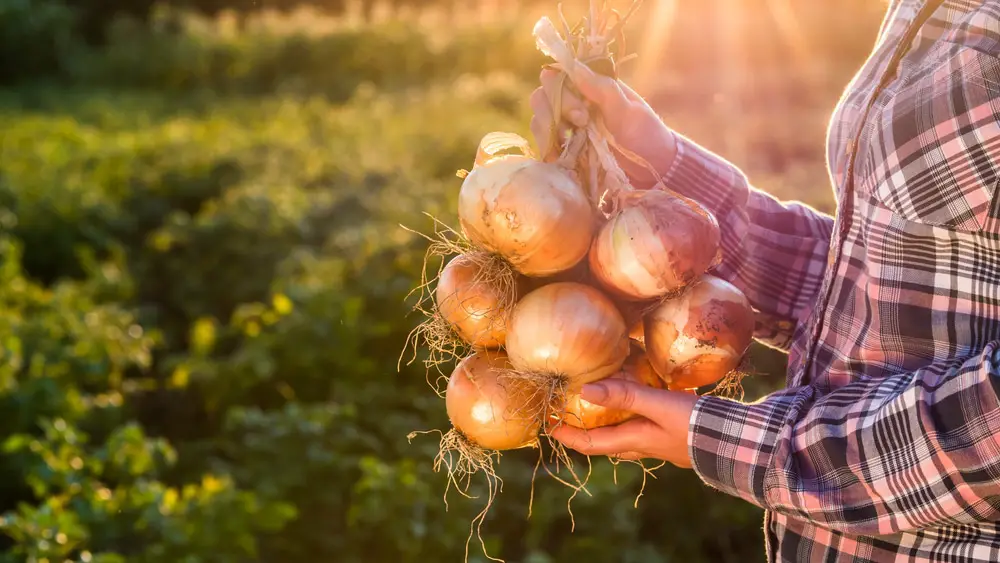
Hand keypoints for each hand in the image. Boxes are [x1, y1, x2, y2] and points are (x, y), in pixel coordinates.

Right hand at [528, 62, 677, 188]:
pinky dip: (547, 149)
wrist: (652, 169)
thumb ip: (603, 89)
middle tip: (581, 127)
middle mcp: (575, 102)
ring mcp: (568, 126)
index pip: (557, 76)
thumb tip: (574, 67)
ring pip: (539, 120)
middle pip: (542, 97)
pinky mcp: (566, 148)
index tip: (581, 112)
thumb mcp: (629, 112)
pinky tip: (559, 158)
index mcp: (590, 87)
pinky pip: (544, 144)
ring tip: (568, 144)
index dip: (560, 91)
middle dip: (554, 113)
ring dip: (548, 132)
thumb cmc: (646, 135)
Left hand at [549, 379, 699, 467]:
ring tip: (601, 402)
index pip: (591, 443)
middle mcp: (644, 445)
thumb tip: (584, 390)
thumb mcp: (659, 405)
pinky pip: (644, 426)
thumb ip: (624, 395)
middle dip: (587, 430)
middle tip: (571, 413)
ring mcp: (660, 442)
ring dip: (610, 422)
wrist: (738, 442)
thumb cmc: (696, 425)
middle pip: (606, 440)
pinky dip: (634, 414)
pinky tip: (641, 400)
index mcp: (635, 441)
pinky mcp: (675, 435)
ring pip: (626, 434)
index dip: (569, 435)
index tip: (549, 426)